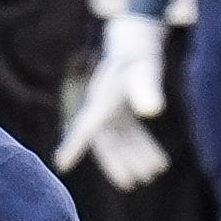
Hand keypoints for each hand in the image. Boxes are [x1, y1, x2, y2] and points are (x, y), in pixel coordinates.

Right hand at [53, 13, 170, 187]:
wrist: (138, 38)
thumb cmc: (139, 55)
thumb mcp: (144, 71)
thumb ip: (147, 89)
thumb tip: (151, 110)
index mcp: (101, 101)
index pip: (85, 128)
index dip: (73, 146)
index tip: (61, 163)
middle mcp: (101, 107)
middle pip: (105, 140)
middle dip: (118, 161)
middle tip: (134, 182)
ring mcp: (110, 108)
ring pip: (119, 139)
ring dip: (134, 155)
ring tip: (155, 171)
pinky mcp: (121, 107)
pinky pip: (129, 132)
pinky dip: (141, 145)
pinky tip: (159, 161)